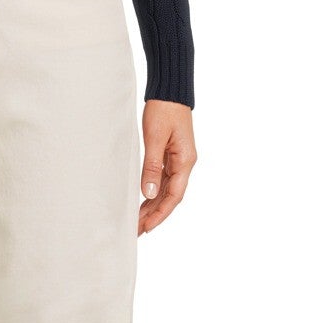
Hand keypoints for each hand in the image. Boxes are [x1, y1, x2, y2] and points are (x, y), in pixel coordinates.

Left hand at [139, 101, 196, 235]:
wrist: (169, 91)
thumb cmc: (164, 110)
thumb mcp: (155, 138)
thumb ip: (152, 166)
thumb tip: (149, 193)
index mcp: (185, 161)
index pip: (174, 195)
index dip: (161, 213)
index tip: (147, 226)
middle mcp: (184, 163)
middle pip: (170, 196)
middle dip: (154, 215)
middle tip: (137, 230)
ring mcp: (177, 160)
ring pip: (165, 190)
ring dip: (153, 206)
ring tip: (137, 221)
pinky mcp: (170, 156)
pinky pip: (162, 180)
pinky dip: (153, 193)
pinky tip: (143, 202)